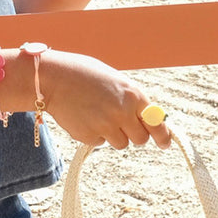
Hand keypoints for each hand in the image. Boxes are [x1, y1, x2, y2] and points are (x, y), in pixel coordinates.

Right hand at [43, 50, 171, 150]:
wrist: (53, 78)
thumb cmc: (84, 74)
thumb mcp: (115, 80)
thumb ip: (131, 99)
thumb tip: (148, 119)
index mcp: (133, 95)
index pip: (156, 123)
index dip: (163, 136)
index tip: (164, 143)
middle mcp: (123, 113)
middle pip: (140, 139)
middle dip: (133, 133)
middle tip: (119, 122)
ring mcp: (106, 126)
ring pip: (120, 143)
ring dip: (113, 134)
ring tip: (97, 114)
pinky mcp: (89, 137)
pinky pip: (100, 142)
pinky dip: (94, 133)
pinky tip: (84, 116)